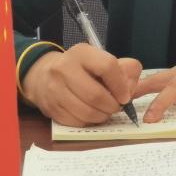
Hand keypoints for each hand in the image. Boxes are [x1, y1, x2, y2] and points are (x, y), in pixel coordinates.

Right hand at [21, 43, 141, 124]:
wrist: (43, 75)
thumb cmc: (80, 68)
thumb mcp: (101, 60)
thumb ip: (124, 69)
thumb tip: (132, 88)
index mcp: (81, 53)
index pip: (107, 67)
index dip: (121, 85)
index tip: (125, 96)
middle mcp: (64, 68)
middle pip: (96, 95)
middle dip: (111, 106)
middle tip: (116, 107)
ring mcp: (54, 89)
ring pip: (86, 112)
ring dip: (102, 116)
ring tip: (105, 112)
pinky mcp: (50, 108)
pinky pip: (76, 122)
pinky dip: (88, 122)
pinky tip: (91, 115)